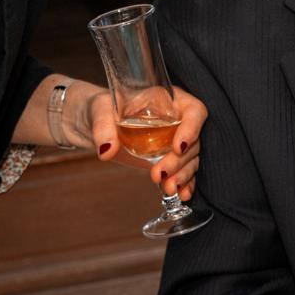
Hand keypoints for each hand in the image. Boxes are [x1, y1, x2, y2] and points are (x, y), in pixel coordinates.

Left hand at [84, 83, 205, 202]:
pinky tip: (180, 194)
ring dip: (183, 176)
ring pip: (192, 159)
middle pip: (193, 141)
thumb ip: (103, 127)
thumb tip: (107, 149)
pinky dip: (185, 184)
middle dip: (179, 161)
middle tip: (158, 174)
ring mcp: (175, 141)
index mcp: (169, 100)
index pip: (194, 111)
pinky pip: (185, 171)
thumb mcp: (100, 111)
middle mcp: (178, 119)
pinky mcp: (170, 159)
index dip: (192, 129)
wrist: (100, 125)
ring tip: (168, 188)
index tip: (177, 147)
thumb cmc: (103, 109)